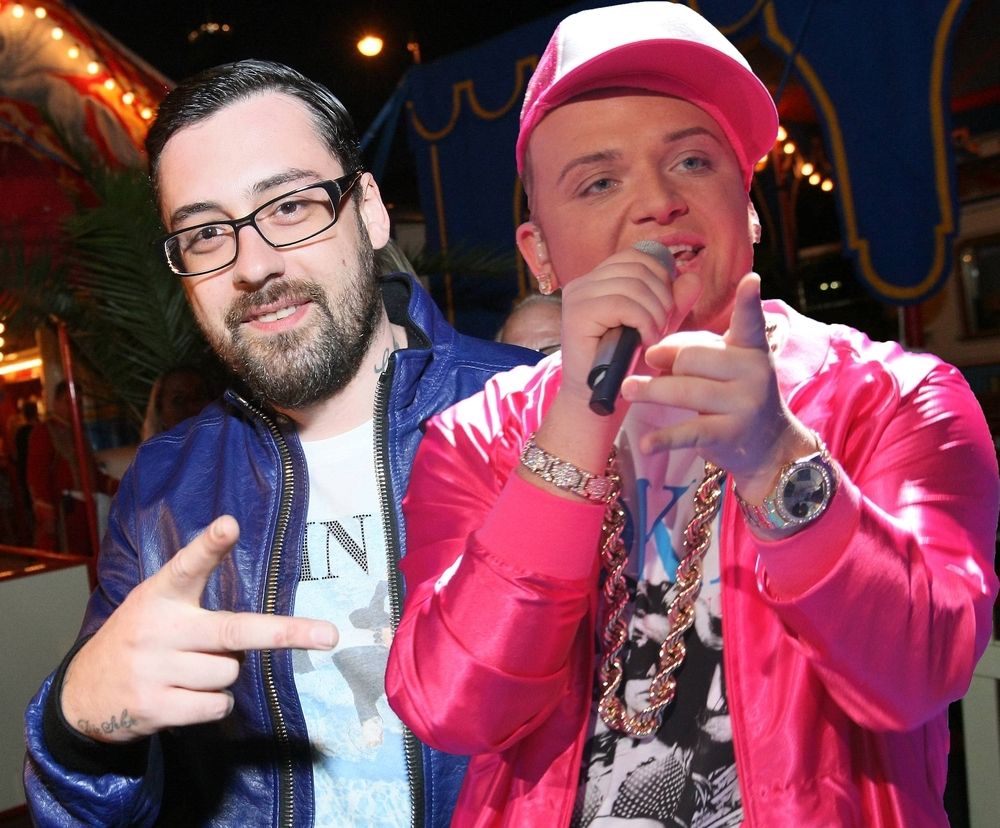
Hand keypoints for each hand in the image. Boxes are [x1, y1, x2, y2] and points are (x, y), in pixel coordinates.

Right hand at [60, 515, 337, 742]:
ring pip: (229, 673)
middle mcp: (159, 629)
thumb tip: (248, 592)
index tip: (229, 525)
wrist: (83, 694)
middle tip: (328, 636)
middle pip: (234, 631)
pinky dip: (213, 705)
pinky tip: (184, 696)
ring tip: (187, 672)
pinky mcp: (154, 706)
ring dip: (221, 676)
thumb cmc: (140, 639)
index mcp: (160, 595)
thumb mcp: (157, 603)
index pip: (188, 565)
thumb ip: (197, 591)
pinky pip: (216, 706)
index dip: (209, 546)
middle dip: (284, 633)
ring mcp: (154, 669)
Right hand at [557, 245, 701, 406]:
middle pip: (637, 267)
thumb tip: (693, 276)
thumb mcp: (658, 327)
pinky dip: (644, 322)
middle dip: (662, 297)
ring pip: (633, 285)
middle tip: (663, 327)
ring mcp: (577, 297)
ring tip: (654, 336)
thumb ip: (675, 303)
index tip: (667, 308)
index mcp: (598, 280)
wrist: (603, 399)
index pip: (636, 257)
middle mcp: (583, 284)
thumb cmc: (628, 366)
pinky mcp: (576, 315)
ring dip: (655, 312)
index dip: (661, 276)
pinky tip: (646, 341)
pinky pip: (623, 304)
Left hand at [621, 274, 814, 497]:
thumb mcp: (723, 365)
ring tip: (628, 389)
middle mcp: (753, 372)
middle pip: (693, 357)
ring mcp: (744, 404)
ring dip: (650, 390)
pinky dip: (664, 438)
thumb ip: (692, 349)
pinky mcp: (729, 434)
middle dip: (666, 361)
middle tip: (649, 365)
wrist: (768, 445)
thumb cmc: (734, 394)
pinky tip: (647, 444)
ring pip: (685, 390)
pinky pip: (689, 431)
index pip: (749, 321)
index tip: (750, 279)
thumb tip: (652, 350)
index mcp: (751, 348)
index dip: (748, 300)